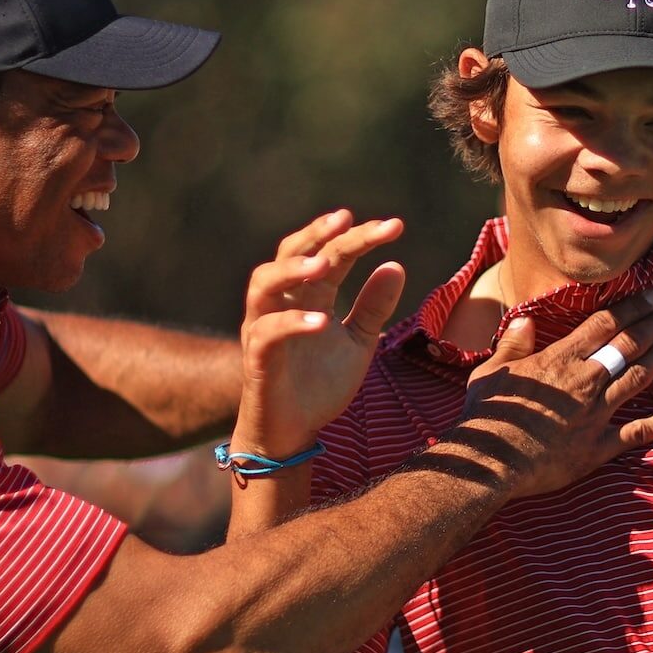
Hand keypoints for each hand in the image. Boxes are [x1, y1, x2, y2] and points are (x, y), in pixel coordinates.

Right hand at [234, 209, 406, 455]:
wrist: (294, 433)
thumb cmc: (320, 385)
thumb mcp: (358, 343)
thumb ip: (373, 307)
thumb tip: (396, 265)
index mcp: (309, 296)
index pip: (332, 254)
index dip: (359, 237)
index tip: (394, 226)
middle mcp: (282, 303)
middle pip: (291, 252)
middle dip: (317, 233)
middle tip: (346, 219)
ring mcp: (264, 327)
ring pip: (264, 282)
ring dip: (293, 268)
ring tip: (325, 264)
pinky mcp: (256, 357)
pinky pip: (267, 332)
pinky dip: (292, 322)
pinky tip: (322, 321)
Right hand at [453, 289, 652, 497]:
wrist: (490, 462)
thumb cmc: (487, 416)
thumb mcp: (491, 371)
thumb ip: (512, 344)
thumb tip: (525, 321)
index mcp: (559, 360)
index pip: (604, 325)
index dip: (632, 307)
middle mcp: (584, 381)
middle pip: (628, 345)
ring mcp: (595, 414)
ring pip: (637, 378)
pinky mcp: (599, 447)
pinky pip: (637, 433)